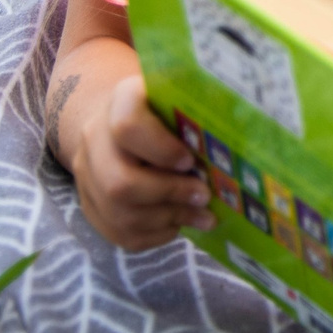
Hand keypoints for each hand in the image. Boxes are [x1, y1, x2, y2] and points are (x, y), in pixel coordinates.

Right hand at [70, 71, 214, 250]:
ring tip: (202, 215)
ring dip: (168, 218)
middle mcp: (94, 139)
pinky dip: (155, 234)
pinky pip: (120, 233)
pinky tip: (179, 223)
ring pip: (120, 213)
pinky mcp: (91, 206)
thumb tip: (245, 136)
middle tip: (204, 195)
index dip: (161, 149)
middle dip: (168, 194)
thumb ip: (200, 112)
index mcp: (120, 102)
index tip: (190, 160)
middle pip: (119, 182)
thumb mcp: (181, 97)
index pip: (128, 127)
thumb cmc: (166, 109)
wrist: (121, 122)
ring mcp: (87, 175)